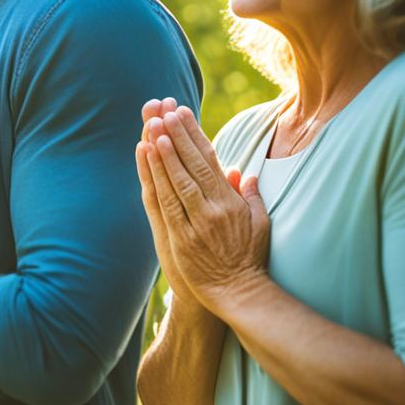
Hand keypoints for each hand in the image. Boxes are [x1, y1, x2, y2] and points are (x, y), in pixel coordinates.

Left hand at [137, 105, 270, 315]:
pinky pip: (164, 201)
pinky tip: (146, 156)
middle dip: (176, 135)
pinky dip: (155, 177)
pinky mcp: (180, 237)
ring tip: (151, 125)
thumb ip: (249, 196)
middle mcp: (213, 208)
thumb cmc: (249, 259)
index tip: (182, 113)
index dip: (194, 135)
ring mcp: (195, 222)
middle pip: (191, 164)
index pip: (209, 160)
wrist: (238, 294)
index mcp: (230, 202)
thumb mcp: (258, 224)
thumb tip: (240, 171)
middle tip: (162, 110)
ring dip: (163, 150)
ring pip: (176, 179)